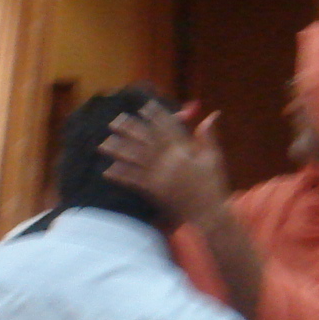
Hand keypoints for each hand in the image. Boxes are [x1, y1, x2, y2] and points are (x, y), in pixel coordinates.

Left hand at [101, 102, 229, 227]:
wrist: (208, 213)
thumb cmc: (213, 185)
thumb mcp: (214, 158)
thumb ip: (208, 136)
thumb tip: (211, 116)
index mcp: (184, 150)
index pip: (167, 127)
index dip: (155, 115)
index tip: (143, 106)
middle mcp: (170, 159)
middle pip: (146, 139)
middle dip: (130, 128)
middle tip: (114, 120)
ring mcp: (160, 175)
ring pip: (136, 158)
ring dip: (119, 150)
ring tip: (104, 143)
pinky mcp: (154, 191)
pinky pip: (134, 180)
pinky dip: (120, 175)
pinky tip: (107, 170)